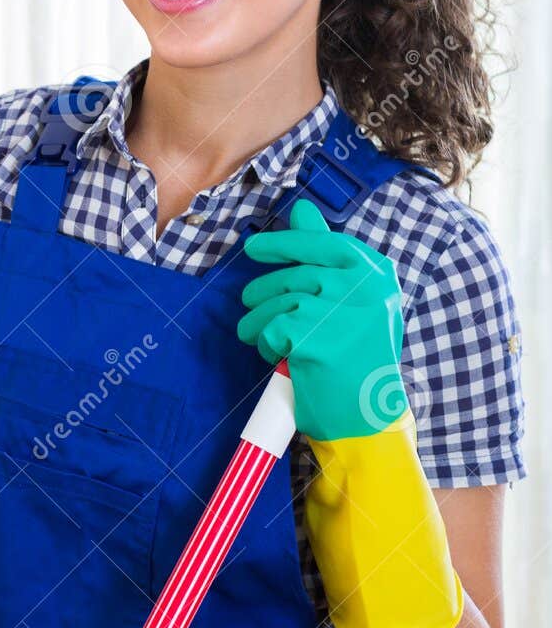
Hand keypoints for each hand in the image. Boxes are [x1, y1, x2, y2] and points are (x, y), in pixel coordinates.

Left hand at [237, 196, 407, 440]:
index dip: (285, 244)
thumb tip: (302, 209)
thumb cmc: (358, 360)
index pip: (324, 244)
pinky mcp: (314, 337)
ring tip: (259, 338)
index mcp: (378, 274)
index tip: (254, 248)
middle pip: (294, 275)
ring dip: (259, 322)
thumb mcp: (354, 303)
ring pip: (278, 303)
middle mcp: (364, 287)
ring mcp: (340, 311)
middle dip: (263, 292)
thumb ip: (328, 257)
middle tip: (249, 304)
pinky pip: (271, 329)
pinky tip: (279, 357)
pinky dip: (266, 344)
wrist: (366, 417)